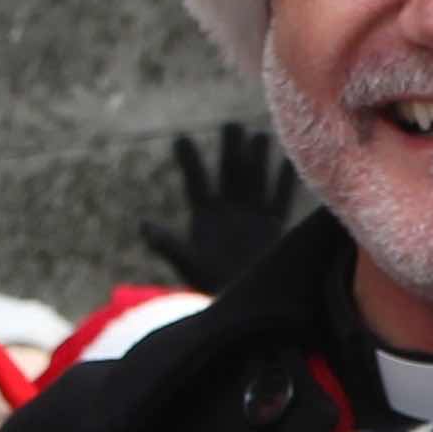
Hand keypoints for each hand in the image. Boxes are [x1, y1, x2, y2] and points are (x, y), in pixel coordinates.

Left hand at [149, 120, 295, 293]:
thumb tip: (144, 224)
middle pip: (229, 174)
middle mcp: (229, 210)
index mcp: (205, 217)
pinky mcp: (272, 226)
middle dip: (230, 150)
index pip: (196, 183)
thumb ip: (168, 243)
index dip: (189, 162)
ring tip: (257, 135)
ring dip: (257, 160)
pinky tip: (288, 162)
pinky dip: (283, 182)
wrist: (242, 306)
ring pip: (255, 181)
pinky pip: (279, 199)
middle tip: (230, 125)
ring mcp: (251, 216)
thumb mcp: (187, 263)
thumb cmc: (211, 284)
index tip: (180, 139)